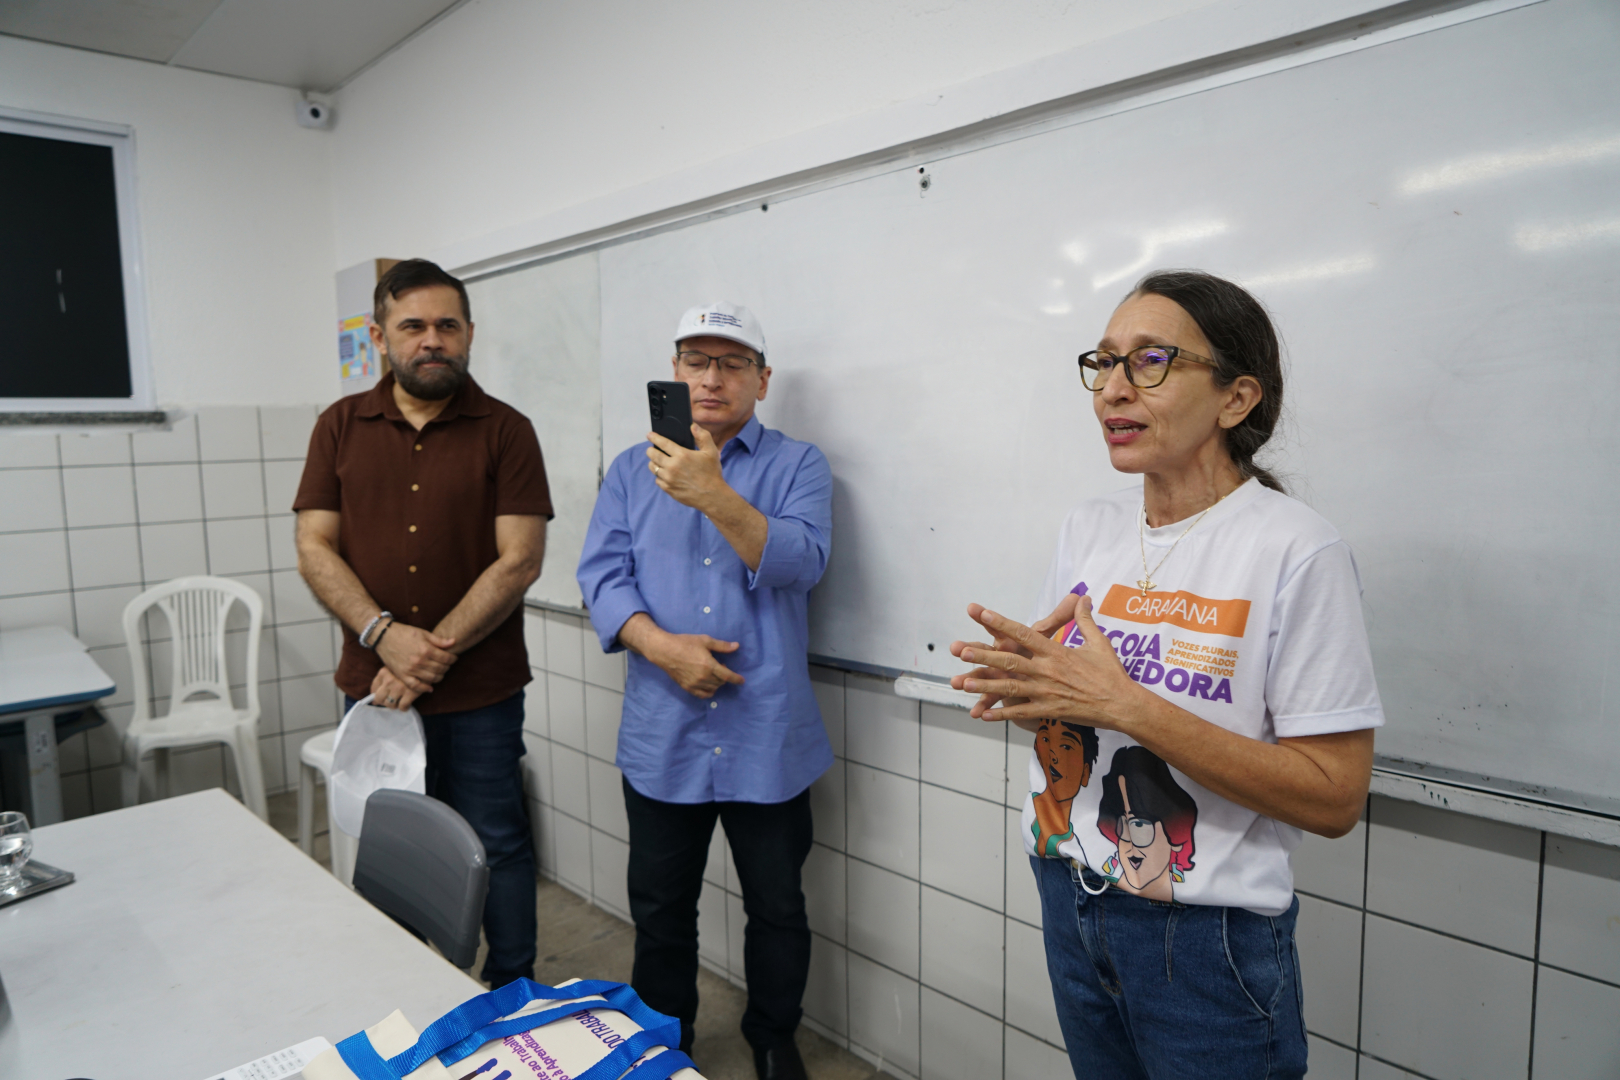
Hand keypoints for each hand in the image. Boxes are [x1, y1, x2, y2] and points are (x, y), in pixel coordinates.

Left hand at [370, 666, 420, 710]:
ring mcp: (399, 687)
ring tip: (400, 701)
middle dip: (384, 701)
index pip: (373, 688)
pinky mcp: (410, 693)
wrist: (426, 665)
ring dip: (394, 705)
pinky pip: (402, 707)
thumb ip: (383, 680)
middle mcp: (389, 680)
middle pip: (379, 698)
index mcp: (384, 672)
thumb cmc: (408, 668)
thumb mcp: (393, 668)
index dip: (376, 695)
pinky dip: (404, 708)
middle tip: (391, 700)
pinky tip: (407, 704)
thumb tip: (373, 701)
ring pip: (390, 704)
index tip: (382, 697)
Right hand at [374, 621, 456, 694]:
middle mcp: (419, 661)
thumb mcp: (423, 633)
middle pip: (441, 669)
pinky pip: (416, 686)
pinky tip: (430, 688)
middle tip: (447, 664)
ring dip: (439, 677)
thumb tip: (454, 642)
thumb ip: (439, 640)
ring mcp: (410, 670)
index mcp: (426, 649)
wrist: (384, 636)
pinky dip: (424, 688)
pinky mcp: (402, 675)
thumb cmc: (404, 632)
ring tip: (440, 672)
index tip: (454, 658)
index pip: (446, 658)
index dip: (453, 658)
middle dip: (447, 667)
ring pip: (431, 678)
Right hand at [645, 630, 745, 697]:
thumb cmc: (685, 643)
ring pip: (713, 688)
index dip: (736, 679)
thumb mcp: (705, 640)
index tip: (742, 681)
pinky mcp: (687, 687)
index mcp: (709, 665)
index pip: (727, 676)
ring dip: (717, 683)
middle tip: (719, 666)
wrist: (664, 650)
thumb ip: (722, 646)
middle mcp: (703, 677)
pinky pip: (703, 695)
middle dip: (724, 676)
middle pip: (721, 682)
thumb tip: (736, 646)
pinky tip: (708, 685)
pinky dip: (709, 692)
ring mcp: (694, 684)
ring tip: (712, 673)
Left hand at [646, 425, 726, 511]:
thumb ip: (703, 436)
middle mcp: (673, 466)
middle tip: (652, 449)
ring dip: (653, 462)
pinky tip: (665, 474)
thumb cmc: (712, 473)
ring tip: (657, 461)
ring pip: (653, 467)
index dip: (654, 437)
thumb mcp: (711, 452)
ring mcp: (669, 478)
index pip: (663, 443)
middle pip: (653, 455)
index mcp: (682, 455)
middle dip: (650, 450)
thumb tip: (693, 426)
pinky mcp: (668, 489)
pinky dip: (659, 476)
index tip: (649, 435)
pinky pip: (657, 480)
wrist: (712, 496)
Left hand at [949, 595, 1140, 727]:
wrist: (1123, 704)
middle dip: (984, 656)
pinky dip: (1002, 714)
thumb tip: (1083, 598)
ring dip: (985, 685)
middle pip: (1011, 661)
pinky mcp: (1049, 710)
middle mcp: (1048, 671)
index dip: (1002, 623)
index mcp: (1057, 652)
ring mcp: (1047, 692)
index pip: (1024, 634)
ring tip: (963, 683)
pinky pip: (1021, 712)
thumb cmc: (1111, 673)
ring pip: (1010, 688)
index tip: (982, 613)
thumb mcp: (1099, 642)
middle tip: (961, 650)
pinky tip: (984, 714)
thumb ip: (1084, 620)